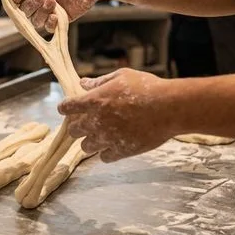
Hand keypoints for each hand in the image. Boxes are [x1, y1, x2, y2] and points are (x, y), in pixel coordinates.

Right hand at [12, 0, 103, 31]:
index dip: (14, 0)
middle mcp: (39, 0)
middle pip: (24, 11)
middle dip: (30, 5)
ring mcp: (49, 10)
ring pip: (35, 21)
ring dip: (40, 13)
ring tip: (52, 1)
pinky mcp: (61, 19)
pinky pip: (49, 27)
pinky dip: (49, 24)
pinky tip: (55, 16)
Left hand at [58, 69, 177, 161]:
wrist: (169, 108)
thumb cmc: (147, 87)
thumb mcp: (121, 76)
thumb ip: (99, 81)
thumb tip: (83, 83)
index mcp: (94, 101)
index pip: (67, 107)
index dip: (65, 108)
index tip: (67, 109)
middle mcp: (96, 121)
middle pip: (73, 130)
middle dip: (77, 126)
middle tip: (85, 122)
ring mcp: (108, 138)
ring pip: (86, 147)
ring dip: (90, 141)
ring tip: (101, 135)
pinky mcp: (121, 151)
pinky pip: (104, 157)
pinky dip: (106, 152)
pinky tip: (113, 145)